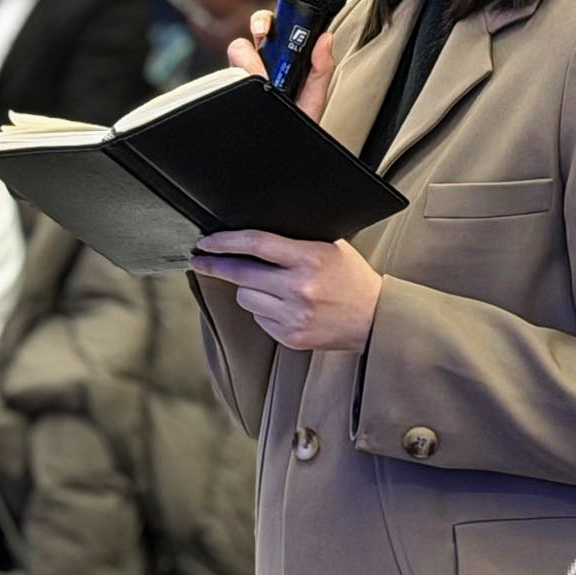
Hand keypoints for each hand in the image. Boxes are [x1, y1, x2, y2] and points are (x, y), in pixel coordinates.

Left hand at [189, 230, 382, 351]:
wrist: (375, 319)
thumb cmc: (352, 279)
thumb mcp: (331, 247)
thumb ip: (296, 241)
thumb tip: (256, 237)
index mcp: (308, 259)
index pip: (256, 244)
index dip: (225, 242)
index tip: (206, 242)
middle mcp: (298, 288)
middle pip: (241, 274)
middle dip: (215, 265)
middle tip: (200, 260)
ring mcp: (293, 316)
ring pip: (246, 298)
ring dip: (250, 290)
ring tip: (272, 287)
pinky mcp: (290, 337)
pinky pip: (259, 319)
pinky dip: (265, 311)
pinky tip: (285, 306)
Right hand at [229, 11, 335, 123]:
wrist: (285, 149)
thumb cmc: (298, 123)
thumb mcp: (314, 97)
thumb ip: (322, 68)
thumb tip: (326, 39)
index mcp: (280, 59)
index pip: (272, 28)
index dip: (269, 20)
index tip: (273, 24)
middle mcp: (259, 64)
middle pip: (252, 31)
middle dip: (257, 25)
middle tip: (263, 33)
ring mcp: (243, 78)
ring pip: (236, 51)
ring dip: (247, 59)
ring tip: (263, 77)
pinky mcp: (231, 91)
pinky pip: (226, 77)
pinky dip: (237, 79)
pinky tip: (252, 88)